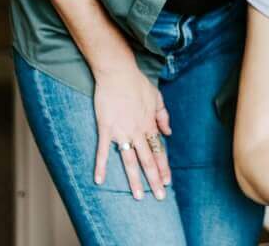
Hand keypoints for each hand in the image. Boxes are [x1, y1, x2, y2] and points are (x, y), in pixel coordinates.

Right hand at [93, 65, 171, 199]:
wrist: (118, 72)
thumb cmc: (137, 83)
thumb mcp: (156, 97)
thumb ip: (163, 115)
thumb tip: (169, 131)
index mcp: (149, 124)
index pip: (159, 150)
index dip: (163, 166)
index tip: (167, 181)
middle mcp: (138, 131)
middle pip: (148, 160)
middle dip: (155, 179)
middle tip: (160, 197)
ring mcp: (122, 131)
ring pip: (130, 160)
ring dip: (134, 180)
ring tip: (139, 196)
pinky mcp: (106, 128)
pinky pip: (104, 150)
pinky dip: (101, 166)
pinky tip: (99, 181)